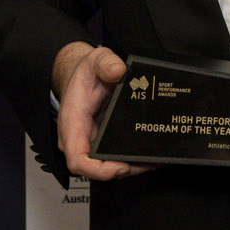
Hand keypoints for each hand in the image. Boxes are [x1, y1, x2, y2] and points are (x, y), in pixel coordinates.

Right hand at [51, 41, 153, 181]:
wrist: (83, 75)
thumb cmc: (86, 72)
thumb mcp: (96, 59)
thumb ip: (106, 62)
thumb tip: (118, 71)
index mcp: (73, 123)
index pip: (78, 159)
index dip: (98, 170)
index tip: (121, 167)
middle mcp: (80, 138)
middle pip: (98, 168)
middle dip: (124, 169)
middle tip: (149, 162)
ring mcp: (91, 142)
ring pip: (109, 166)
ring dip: (132, 167)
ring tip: (156, 160)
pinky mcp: (102, 141)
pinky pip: (115, 156)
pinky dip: (133, 159)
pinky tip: (151, 155)